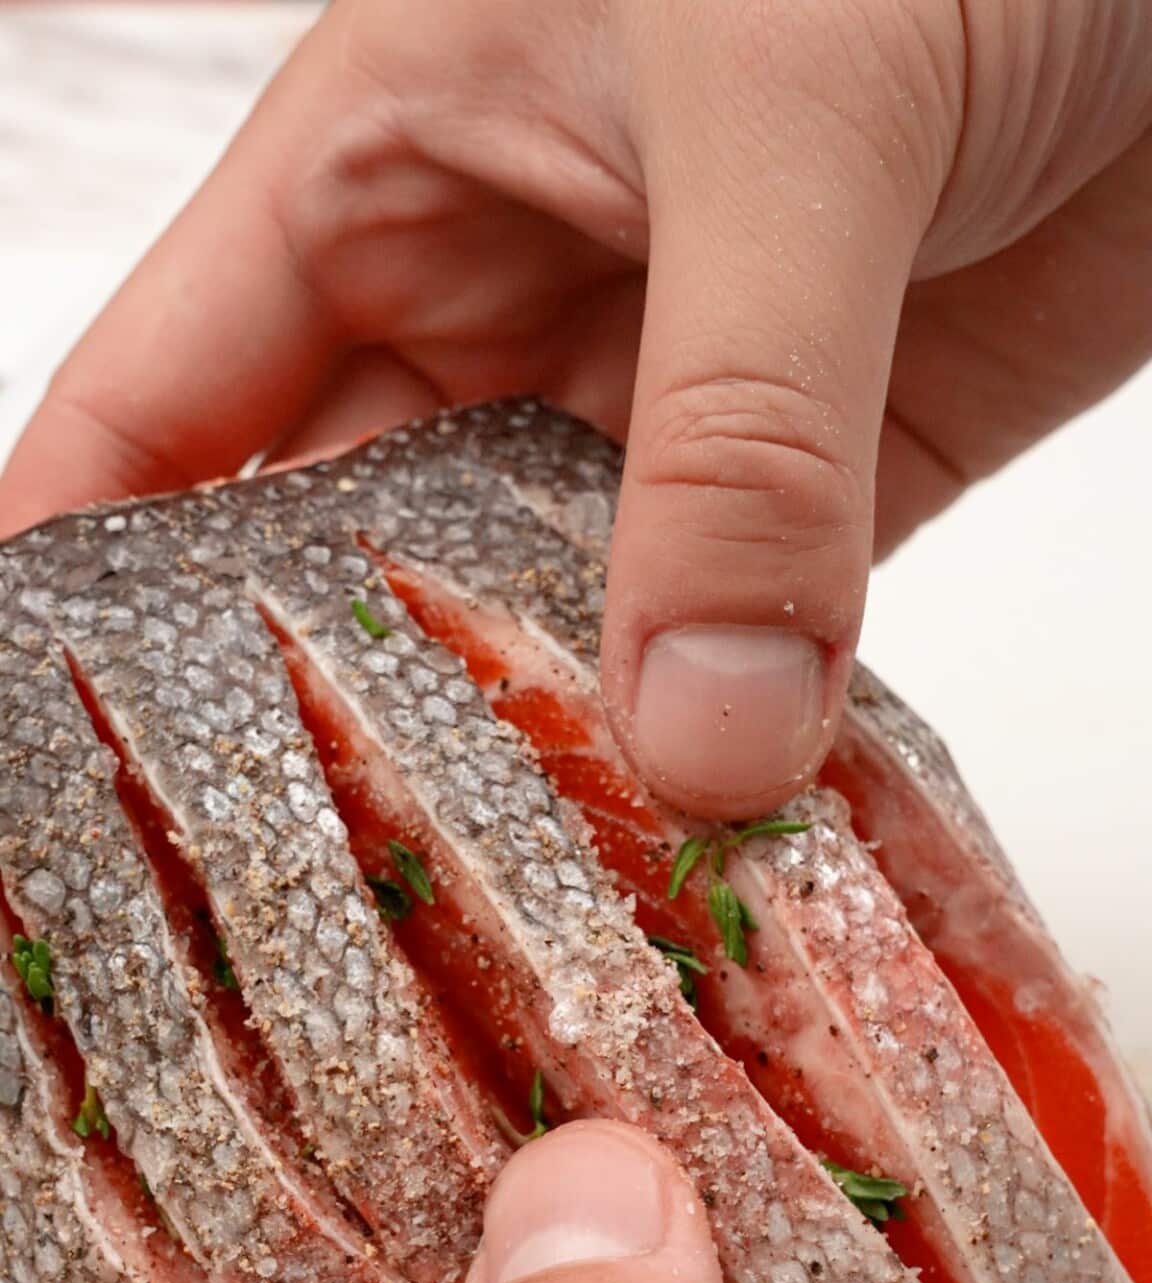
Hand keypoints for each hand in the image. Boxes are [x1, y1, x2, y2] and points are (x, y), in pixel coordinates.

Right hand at [2, 0, 1148, 817]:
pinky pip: (746, 642)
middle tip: (315, 918)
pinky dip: (730, 747)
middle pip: (351, 566)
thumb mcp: (792, 112)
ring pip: (552, 628)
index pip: (161, 414)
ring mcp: (668, 400)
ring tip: (513, 930)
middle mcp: (503, 298)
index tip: (51, 775)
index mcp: (387, 165)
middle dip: (332, 729)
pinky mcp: (828, 476)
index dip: (82, 595)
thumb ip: (740, 431)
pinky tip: (703, 853)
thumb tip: (697, 732)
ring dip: (546, 764)